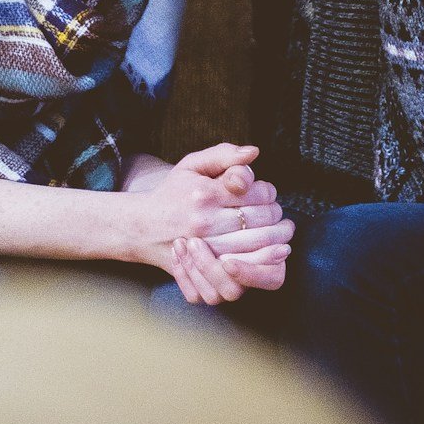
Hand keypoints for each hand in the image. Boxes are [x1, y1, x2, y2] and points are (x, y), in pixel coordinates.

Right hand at [127, 151, 293, 303]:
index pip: (256, 193)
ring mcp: (203, 248)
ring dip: (274, 240)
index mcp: (206, 194)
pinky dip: (258, 264)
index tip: (268, 193)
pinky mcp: (202, 268)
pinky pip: (238, 271)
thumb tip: (254, 152)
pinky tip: (266, 255)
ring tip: (281, 234)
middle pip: (259, 220)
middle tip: (280, 216)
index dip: (269, 193)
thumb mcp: (193, 164)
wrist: (142, 226)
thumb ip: (224, 154)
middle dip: (276, 217)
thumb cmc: (173, 192)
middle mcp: (204, 222)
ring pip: (254, 246)